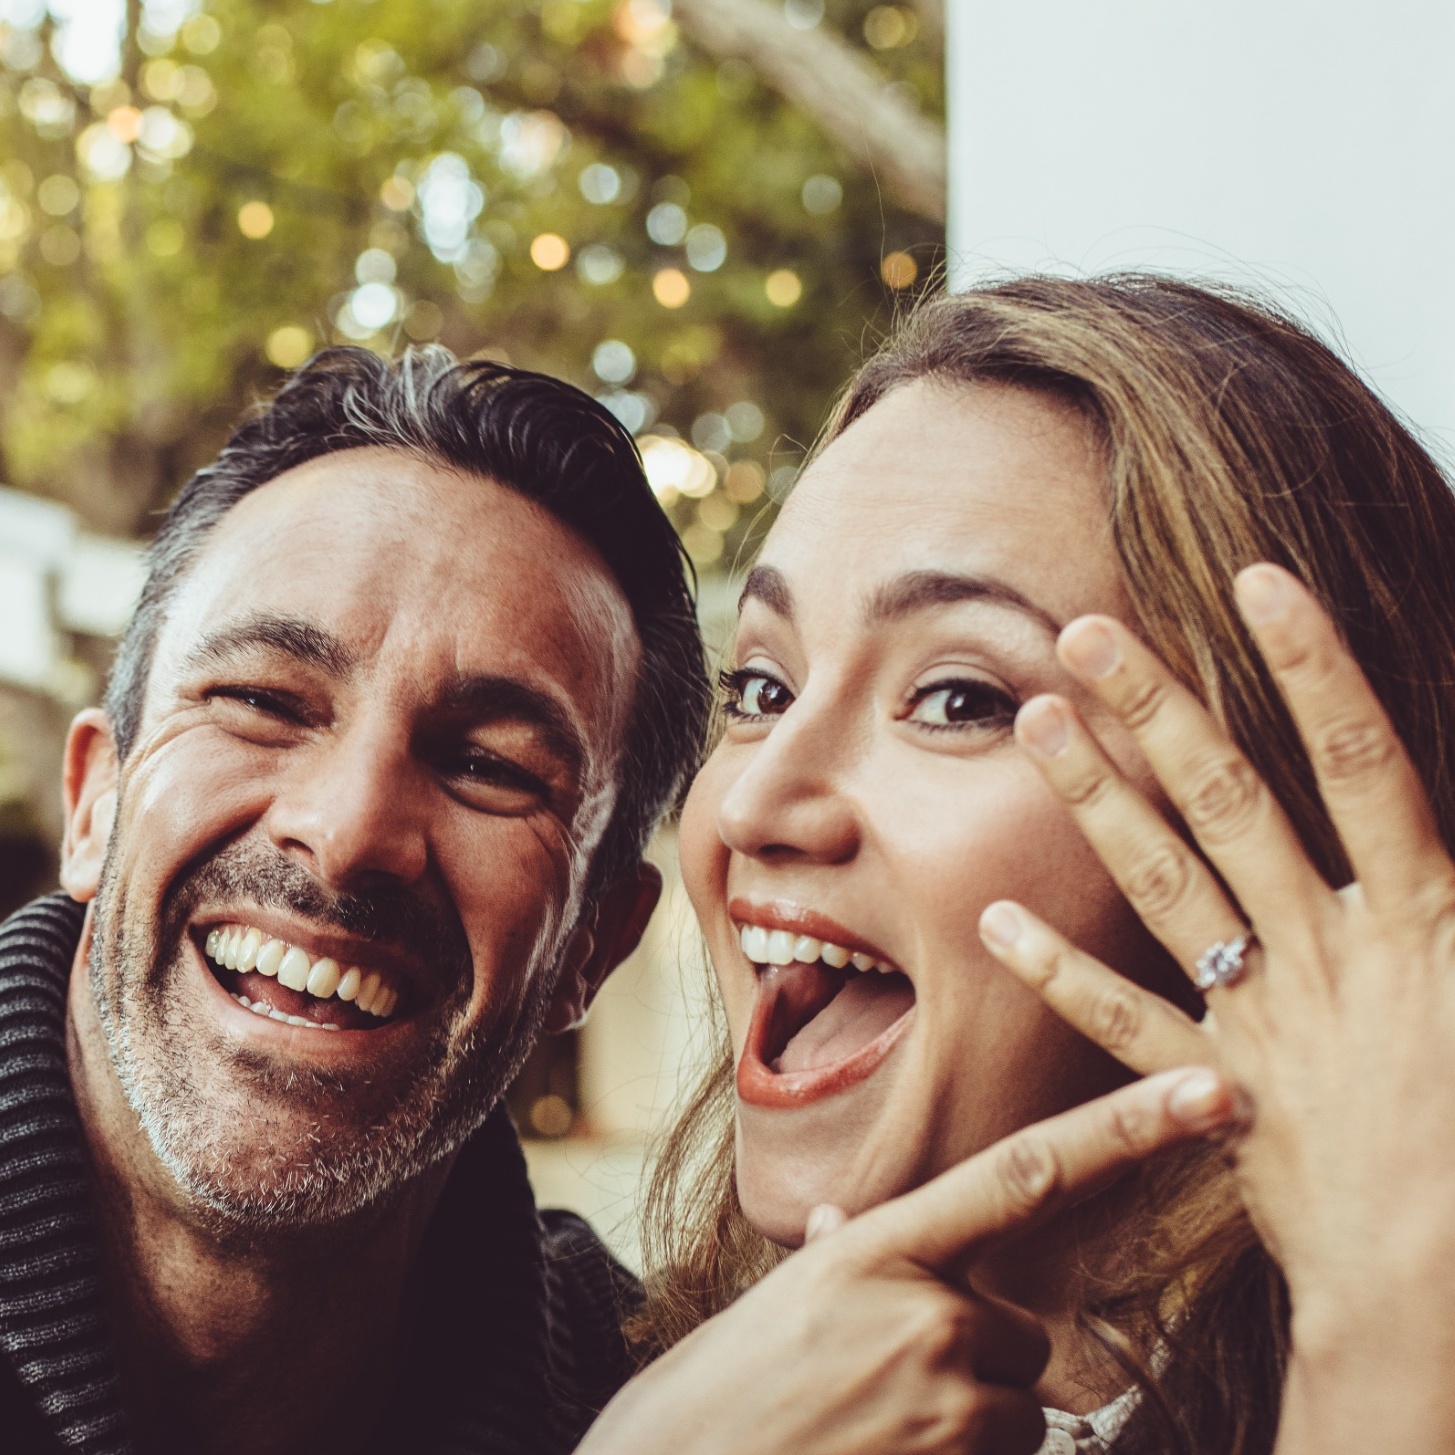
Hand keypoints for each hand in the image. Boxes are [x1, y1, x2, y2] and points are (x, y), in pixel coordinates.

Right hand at [577, 1068, 1232, 1454]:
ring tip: (872, 1440)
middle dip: (977, 1366)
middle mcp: (921, 1311)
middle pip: (1022, 1337)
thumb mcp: (782, 1306)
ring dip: (964, 1435)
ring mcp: (938, 1400)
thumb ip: (844, 1260)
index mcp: (876, 1245)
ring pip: (1017, 1416)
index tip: (1212, 1091)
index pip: (1027, 1173)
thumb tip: (850, 1221)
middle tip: (881, 1396)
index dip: (1128, 1129)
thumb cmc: (715, 1401)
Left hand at [976, 563, 1454, 1450]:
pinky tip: (991, 921)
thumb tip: (1443, 833)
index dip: (1314, 665)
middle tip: (1083, 632)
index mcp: (1422, 918)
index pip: (1362, 761)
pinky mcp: (1217, 1083)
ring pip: (1164, 885)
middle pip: (1230, 802)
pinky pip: (1122, 1021)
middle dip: (1158, 710)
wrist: (1445, 1292)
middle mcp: (1327, 948)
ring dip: (1095, 799)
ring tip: (1033, 722)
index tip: (1256, 580)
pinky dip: (1057, 972)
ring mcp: (1261, 1014)